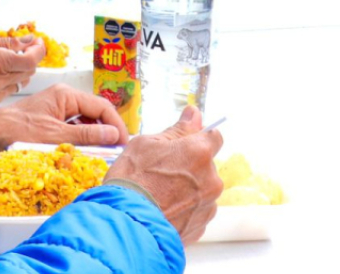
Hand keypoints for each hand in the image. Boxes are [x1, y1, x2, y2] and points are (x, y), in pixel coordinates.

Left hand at [0, 84, 127, 149]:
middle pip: (96, 112)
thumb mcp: (54, 135)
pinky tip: (86, 152)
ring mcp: (57, 109)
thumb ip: (85, 134)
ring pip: (86, 121)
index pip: (102, 106)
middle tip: (118, 150)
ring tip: (104, 153)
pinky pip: (74, 128)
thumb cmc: (16, 132)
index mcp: (66, 95)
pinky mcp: (51, 120)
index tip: (124, 142)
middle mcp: (64, 98)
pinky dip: (82, 139)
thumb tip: (113, 135)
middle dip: (108, 130)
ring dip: (96, 136)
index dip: (116, 124)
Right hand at [104, 106, 224, 242]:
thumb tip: (194, 113)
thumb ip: (177, 130)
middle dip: (190, 166)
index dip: (199, 138)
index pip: (214, 137)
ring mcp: (207, 205)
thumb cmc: (132, 180)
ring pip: (202, 190)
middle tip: (161, 172)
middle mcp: (210, 178)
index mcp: (199, 152)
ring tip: (159, 195)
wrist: (125, 224)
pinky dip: (184, 210)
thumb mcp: (146, 144)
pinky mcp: (200, 227)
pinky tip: (163, 210)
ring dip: (188, 189)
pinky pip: (196, 211)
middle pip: (206, 165)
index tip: (184, 143)